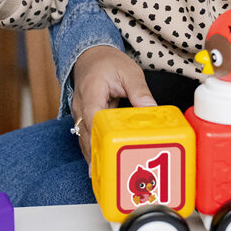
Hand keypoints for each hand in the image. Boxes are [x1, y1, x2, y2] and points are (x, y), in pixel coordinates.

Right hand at [69, 46, 154, 163]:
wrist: (90, 54)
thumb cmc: (108, 62)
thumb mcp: (129, 71)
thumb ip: (139, 90)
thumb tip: (151, 107)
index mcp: (91, 92)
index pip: (93, 118)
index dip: (98, 138)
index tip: (105, 154)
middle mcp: (81, 106)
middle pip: (85, 135)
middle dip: (94, 155)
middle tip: (105, 174)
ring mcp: (80, 113)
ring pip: (83, 138)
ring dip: (92, 155)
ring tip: (103, 175)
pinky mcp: (84, 117)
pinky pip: (87, 136)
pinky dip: (93, 148)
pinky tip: (102, 162)